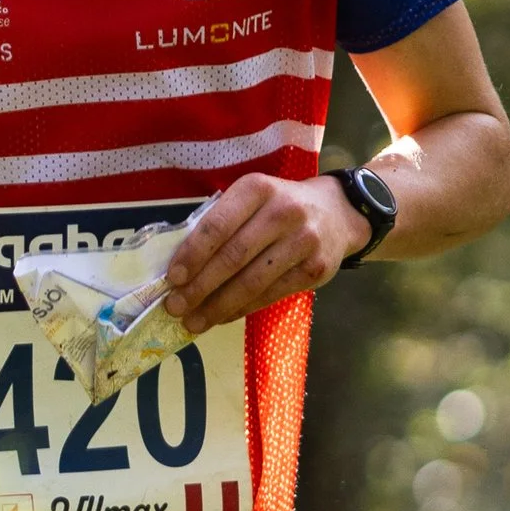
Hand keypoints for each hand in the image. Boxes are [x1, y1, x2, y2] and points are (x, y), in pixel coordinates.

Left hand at [162, 173, 368, 336]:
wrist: (337, 213)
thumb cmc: (279, 206)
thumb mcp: (252, 199)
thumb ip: (221, 223)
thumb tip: (180, 267)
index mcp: (257, 188)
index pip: (218, 225)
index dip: (193, 254)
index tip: (172, 278)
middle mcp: (283, 212)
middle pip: (233, 256)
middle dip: (200, 286)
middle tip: (175, 307)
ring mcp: (302, 241)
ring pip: (252, 281)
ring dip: (218, 305)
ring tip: (194, 321)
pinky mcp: (315, 269)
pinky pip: (270, 295)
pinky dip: (242, 309)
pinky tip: (222, 316)